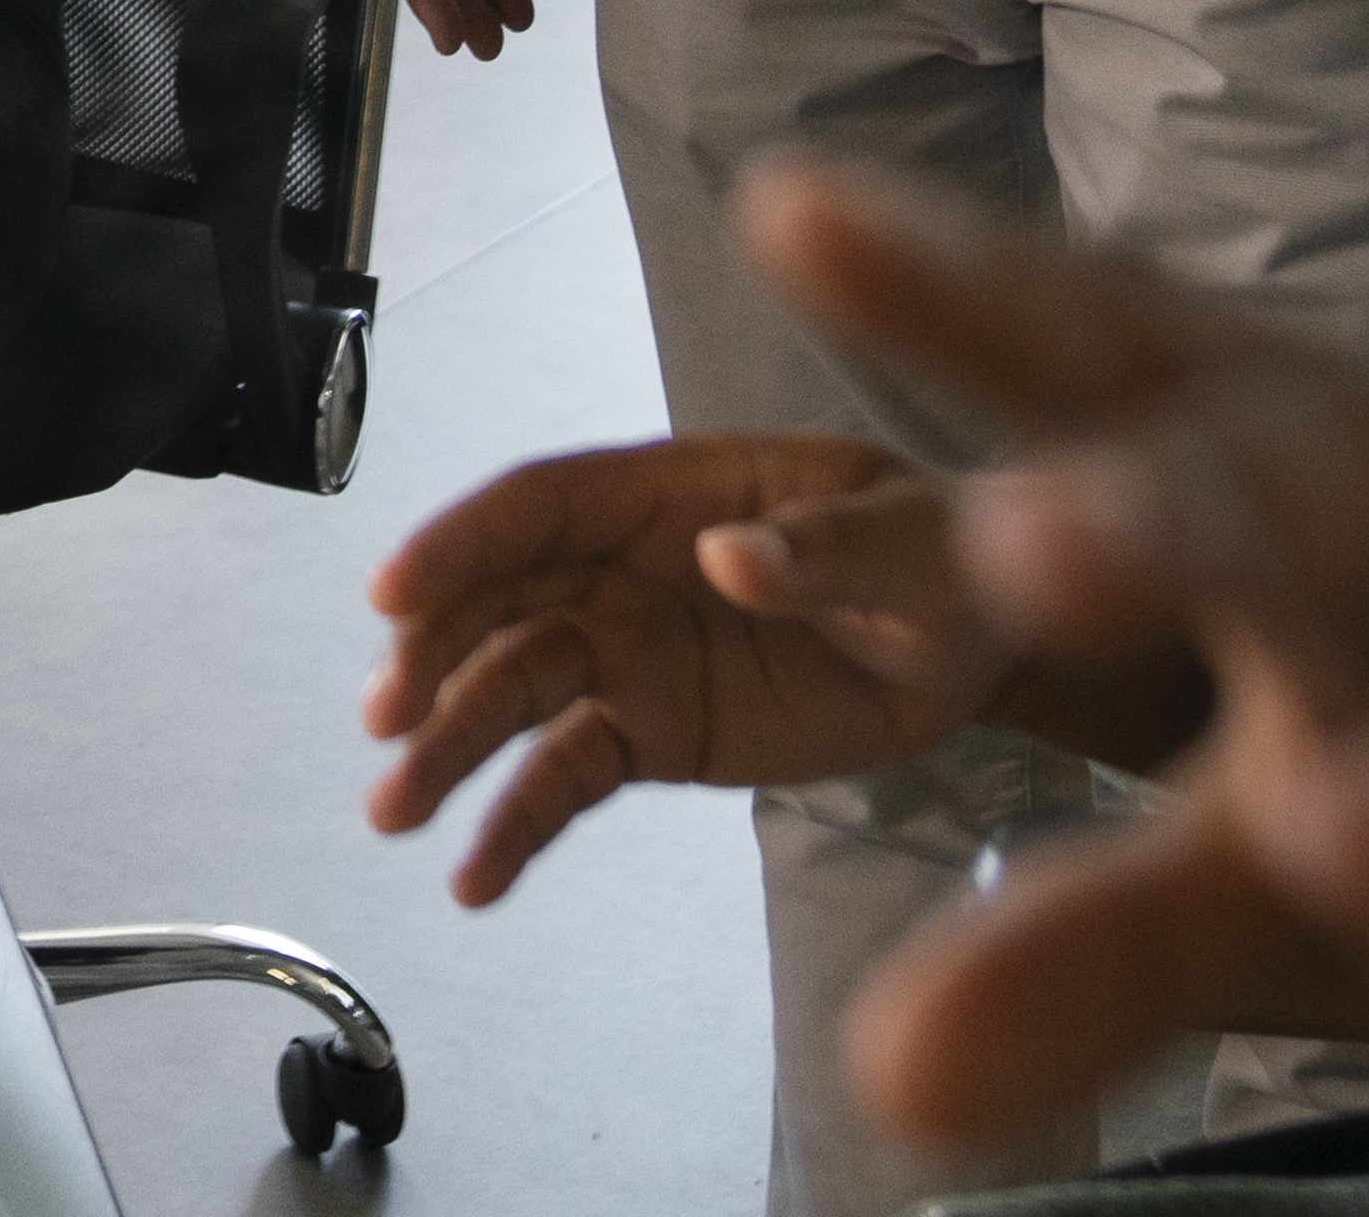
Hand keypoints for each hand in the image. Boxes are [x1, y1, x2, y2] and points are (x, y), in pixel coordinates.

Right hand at [364, 433, 1017, 900]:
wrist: (979, 646)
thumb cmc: (945, 556)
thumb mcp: (911, 543)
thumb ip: (824, 549)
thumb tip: (727, 557)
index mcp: (674, 492)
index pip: (544, 504)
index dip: (463, 542)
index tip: (396, 593)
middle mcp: (629, 568)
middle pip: (502, 603)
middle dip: (435, 657)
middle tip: (389, 724)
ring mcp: (634, 654)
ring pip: (515, 694)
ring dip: (449, 746)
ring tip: (397, 812)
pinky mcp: (654, 734)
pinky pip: (567, 777)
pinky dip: (515, 826)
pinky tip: (474, 877)